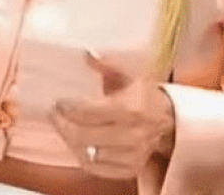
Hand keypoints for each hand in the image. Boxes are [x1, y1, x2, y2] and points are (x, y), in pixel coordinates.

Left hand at [48, 50, 175, 180]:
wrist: (169, 120)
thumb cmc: (146, 96)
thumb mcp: (130, 74)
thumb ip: (107, 64)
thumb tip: (87, 53)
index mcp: (132, 108)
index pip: (89, 112)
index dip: (68, 108)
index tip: (58, 103)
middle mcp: (133, 134)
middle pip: (84, 136)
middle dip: (63, 125)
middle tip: (54, 115)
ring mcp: (132, 155)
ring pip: (88, 154)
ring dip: (71, 141)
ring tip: (64, 128)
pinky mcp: (130, 169)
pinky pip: (97, 169)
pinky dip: (83, 158)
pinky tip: (78, 145)